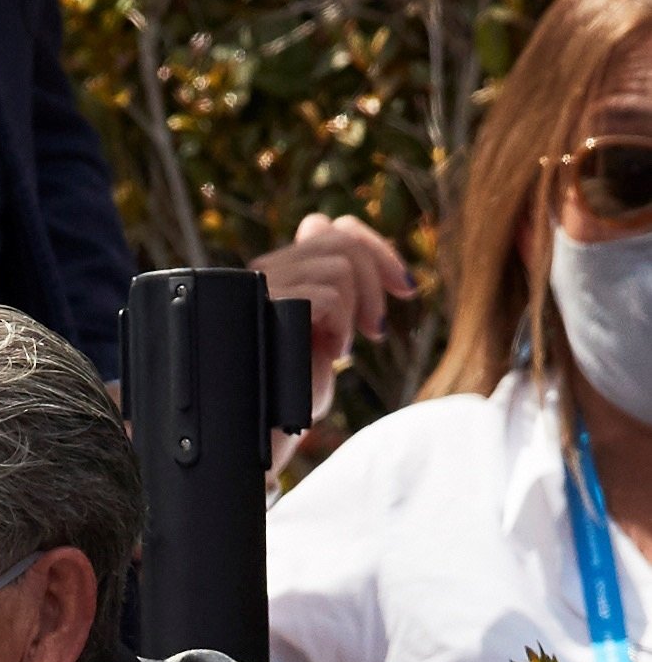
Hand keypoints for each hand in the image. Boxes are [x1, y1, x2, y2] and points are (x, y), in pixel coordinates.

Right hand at [250, 213, 416, 426]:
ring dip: (358, 306)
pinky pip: (329, 293)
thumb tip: (328, 227)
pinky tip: (331, 352)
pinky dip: (342, 323)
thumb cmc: (290, 394)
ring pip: (339, 263)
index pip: (325, 226)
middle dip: (377, 276)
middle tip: (378, 328)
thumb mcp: (320, 333)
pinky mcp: (267, 306)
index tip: (403, 289)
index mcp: (274, 275)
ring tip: (346, 346)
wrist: (259, 435)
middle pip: (339, 237)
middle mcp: (261, 274)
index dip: (373, 247)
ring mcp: (261, 287)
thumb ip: (329, 286)